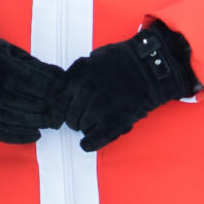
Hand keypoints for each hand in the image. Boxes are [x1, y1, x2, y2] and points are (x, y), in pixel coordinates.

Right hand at [0, 24, 64, 143]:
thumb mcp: (8, 50)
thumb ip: (32, 64)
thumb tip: (57, 78)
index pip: (33, 81)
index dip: (52, 88)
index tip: (64, 91)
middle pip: (27, 102)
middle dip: (49, 107)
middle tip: (63, 111)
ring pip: (17, 120)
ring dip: (39, 122)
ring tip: (53, 122)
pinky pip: (1, 133)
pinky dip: (21, 136)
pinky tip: (35, 133)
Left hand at [56, 21, 198, 151]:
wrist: (147, 69)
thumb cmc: (120, 61)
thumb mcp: (91, 60)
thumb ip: (75, 75)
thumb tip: (63, 90)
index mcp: (76, 75)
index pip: (55, 99)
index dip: (57, 109)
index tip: (59, 114)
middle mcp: (84, 91)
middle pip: (68, 116)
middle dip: (73, 118)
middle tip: (81, 117)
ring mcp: (98, 107)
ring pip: (80, 127)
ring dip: (84, 127)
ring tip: (94, 122)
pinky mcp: (113, 122)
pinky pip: (93, 140)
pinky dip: (88, 144)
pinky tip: (87, 143)